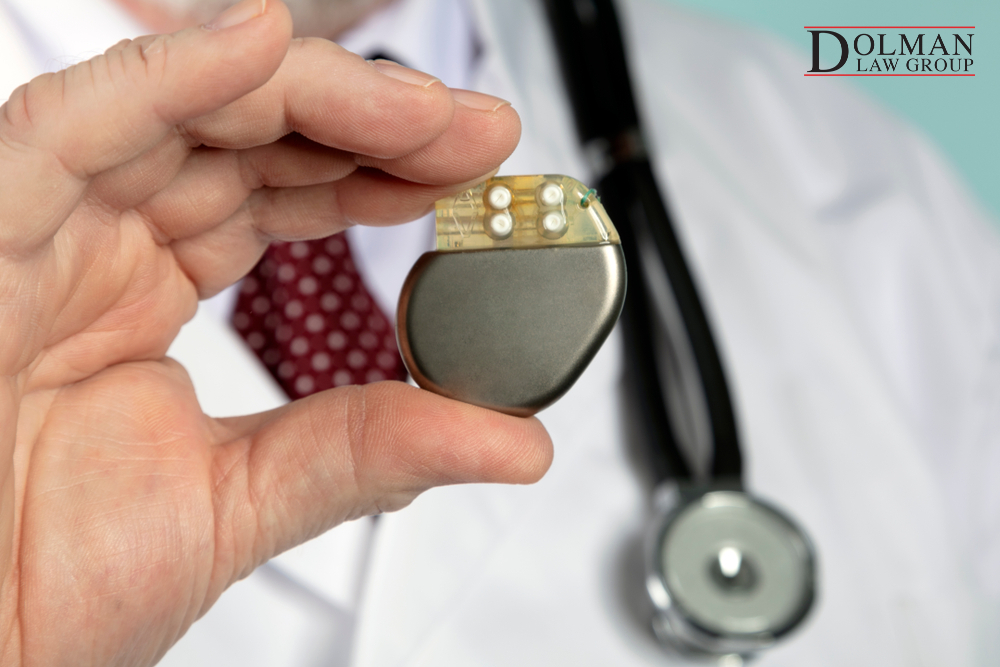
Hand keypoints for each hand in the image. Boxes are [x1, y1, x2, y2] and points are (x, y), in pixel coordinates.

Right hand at [0, 1, 551, 663]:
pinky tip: (262, 45)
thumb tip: (512, 439)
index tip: (472, 177)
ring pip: (182, 112)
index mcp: (147, 294)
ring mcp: (44, 232)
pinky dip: (168, 79)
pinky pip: (71, 129)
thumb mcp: (245, 503)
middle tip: (476, 135)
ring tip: (422, 111)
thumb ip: (373, 452)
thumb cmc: (43, 588)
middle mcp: (99, 245)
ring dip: (310, 96)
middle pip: (247, 137)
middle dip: (371, 124)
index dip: (378, 173)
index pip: (280, 196)